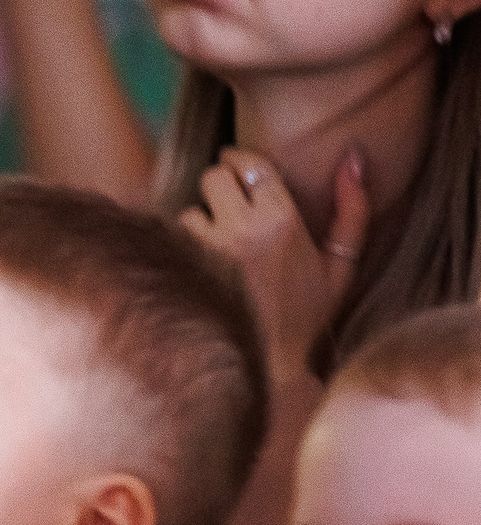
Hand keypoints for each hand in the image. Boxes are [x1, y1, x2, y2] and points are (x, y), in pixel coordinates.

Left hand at [179, 145, 368, 382]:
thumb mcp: (342, 265)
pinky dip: (181, 250)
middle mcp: (241, 231)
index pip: (250, 163)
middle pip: (213, 177)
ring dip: (198, 223)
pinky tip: (198, 269)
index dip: (239, 159)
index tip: (237, 161)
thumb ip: (353, 209)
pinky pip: (171, 244)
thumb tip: (353, 157)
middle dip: (219, 186)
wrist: (268, 368)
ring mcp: (205, 254)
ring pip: (188, 211)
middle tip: (227, 203)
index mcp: (282, 221)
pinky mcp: (182, 274)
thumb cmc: (307, 317)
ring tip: (216, 247)